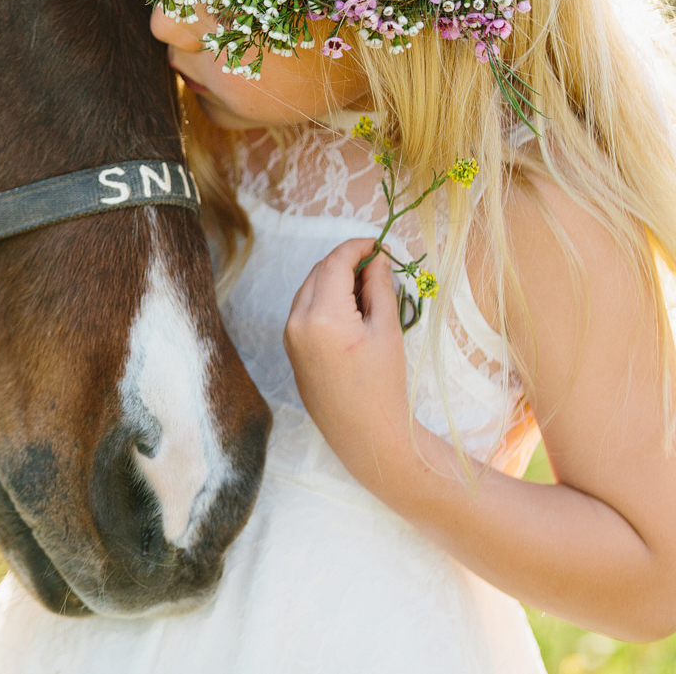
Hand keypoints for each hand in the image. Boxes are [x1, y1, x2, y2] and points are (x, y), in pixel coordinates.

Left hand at [283, 237, 415, 489]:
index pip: (336, 262)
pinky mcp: (291, 349)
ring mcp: (290, 336)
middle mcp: (298, 321)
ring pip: (309, 289)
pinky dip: (324, 299)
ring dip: (334, 279)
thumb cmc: (382, 383)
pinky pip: (304, 310)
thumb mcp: (386, 329)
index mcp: (322, 314)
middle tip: (378, 265)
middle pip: (319, 271)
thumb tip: (376, 257)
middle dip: (346, 262)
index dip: (358, 246)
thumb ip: (378, 286)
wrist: (364, 433)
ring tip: (367, 288)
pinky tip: (349, 308)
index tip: (379, 243)